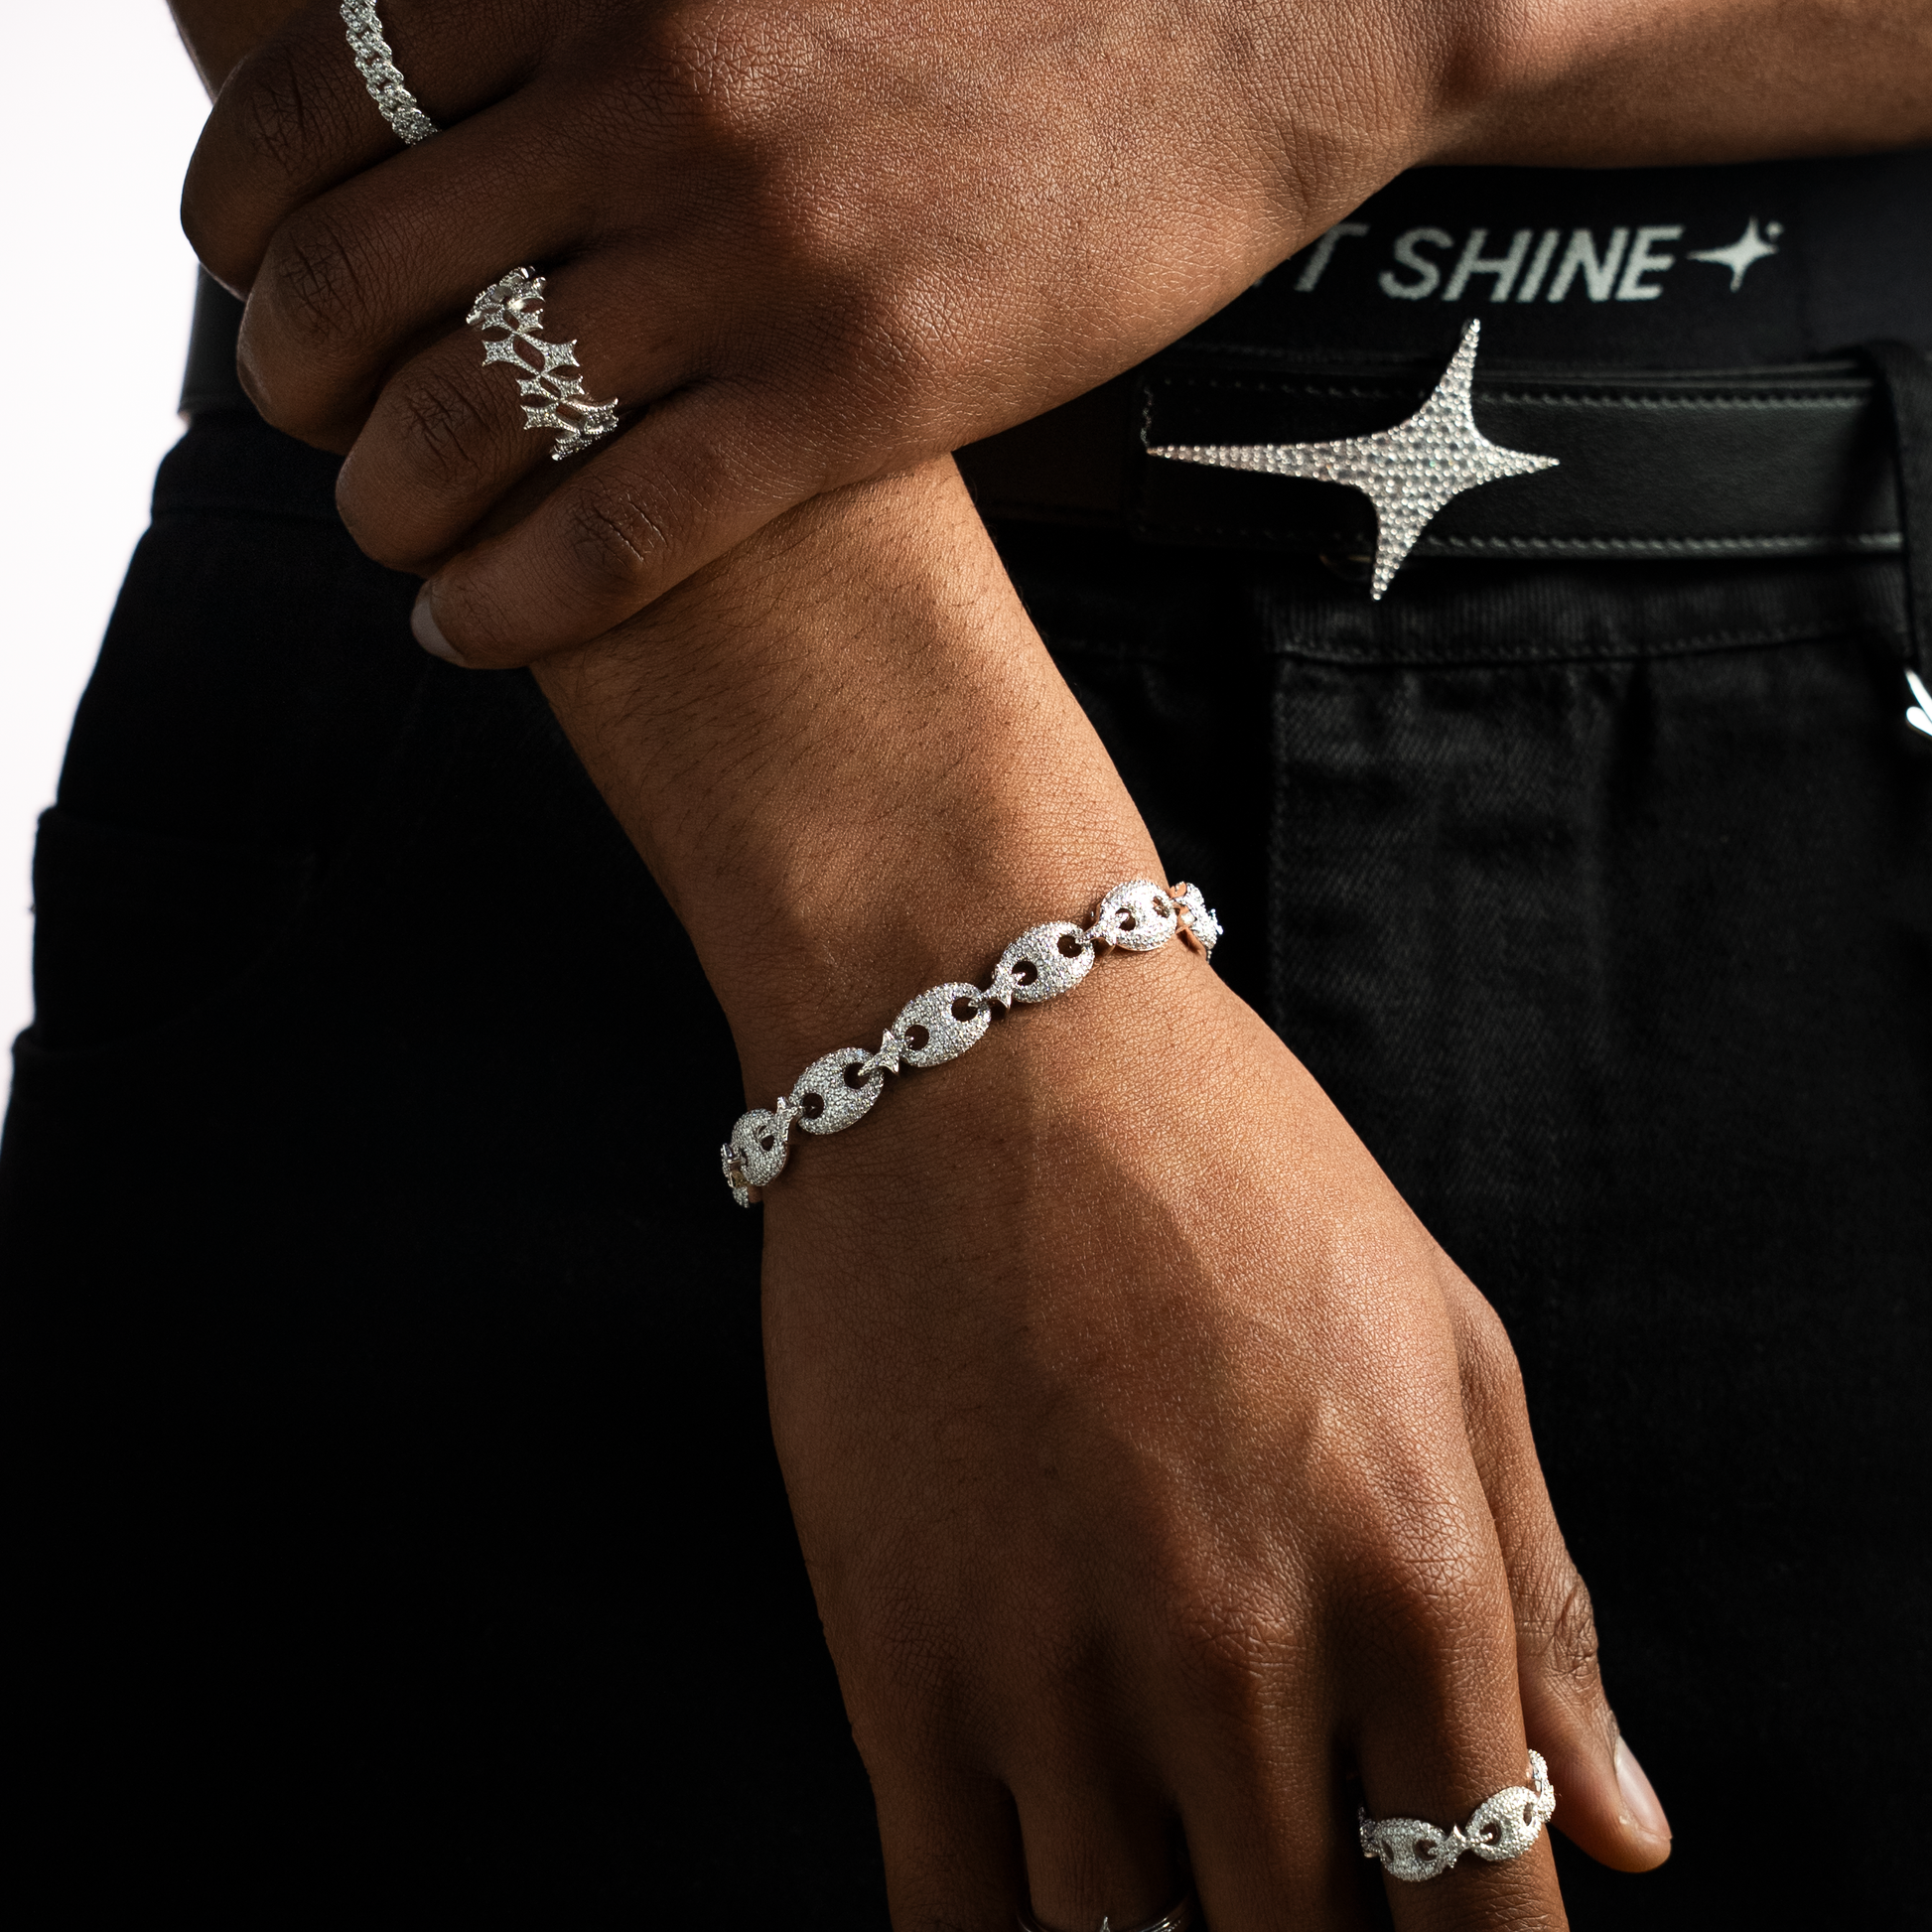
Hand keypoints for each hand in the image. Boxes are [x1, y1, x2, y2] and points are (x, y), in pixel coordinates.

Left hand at [181, 0, 1476, 663]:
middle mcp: (659, 93)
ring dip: (385, 508)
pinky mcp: (858, 389)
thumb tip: (512, 95)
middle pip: (355, 269)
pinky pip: (614, 528)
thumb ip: (628, 7)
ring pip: (464, 418)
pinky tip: (468, 633)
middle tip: (315, 427)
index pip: (326, 94)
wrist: (1254, 16)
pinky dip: (509, 601)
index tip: (257, 275)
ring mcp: (758, 246)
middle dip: (292, 377)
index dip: (246, 209)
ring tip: (391, 545)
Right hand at [759, 941, 1669, 1929]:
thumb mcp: (1442, 1341)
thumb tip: (1622, 1842)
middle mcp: (1240, 1655)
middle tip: (1289, 1860)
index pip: (1481, 1913)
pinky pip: (956, 1925)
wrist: (980, 1044)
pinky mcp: (894, 1663)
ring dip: (1162, 1915)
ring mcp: (1052, 1671)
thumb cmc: (1232, 1169)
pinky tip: (1042, 1865)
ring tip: (1159, 1806)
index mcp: (1411, 1575)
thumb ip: (1541, 1608)